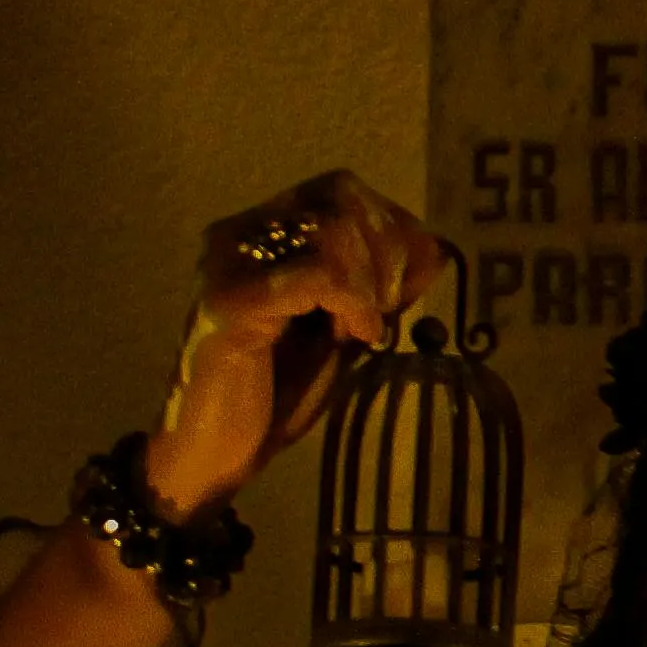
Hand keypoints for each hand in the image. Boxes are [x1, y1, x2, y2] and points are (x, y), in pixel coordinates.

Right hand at [143, 170, 443, 518]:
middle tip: (390, 307)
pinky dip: (354, 303)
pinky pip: (319, 275)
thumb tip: (432, 248)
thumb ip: (377, 287)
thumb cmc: (276, 394)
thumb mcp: (343, 329)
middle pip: (341, 194)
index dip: (392, 229)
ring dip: (371, 279)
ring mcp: (230, 263)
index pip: (342, 190)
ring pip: (332, 227)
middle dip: (387, 248)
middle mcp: (240, 233)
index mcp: (263, 232)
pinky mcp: (232, 302)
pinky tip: (357, 337)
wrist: (214, 456)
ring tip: (365, 328)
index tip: (406, 288)